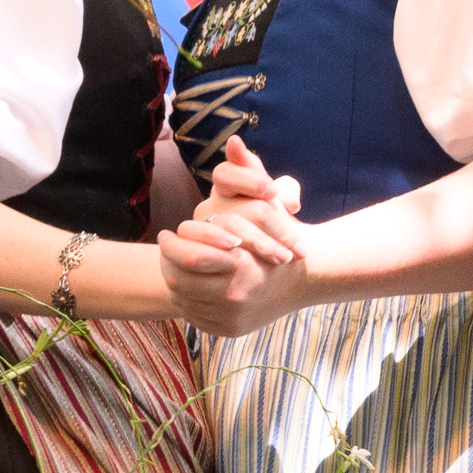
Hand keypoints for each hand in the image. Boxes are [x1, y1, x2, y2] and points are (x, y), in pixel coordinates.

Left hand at [159, 134, 307, 334]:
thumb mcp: (267, 198)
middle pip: (178, 281)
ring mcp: (231, 316)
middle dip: (167, 264)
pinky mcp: (229, 331)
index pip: (184, 257)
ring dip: (175, 283)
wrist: (307, 276)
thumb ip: (248, 170)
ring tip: (175, 266)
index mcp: (237, 263)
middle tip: (165, 250)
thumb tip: (235, 141)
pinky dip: (189, 302)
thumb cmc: (283, 233)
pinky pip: (195, 317)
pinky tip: (192, 287)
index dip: (171, 246)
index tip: (168, 235)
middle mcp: (234, 294)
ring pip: (183, 300)